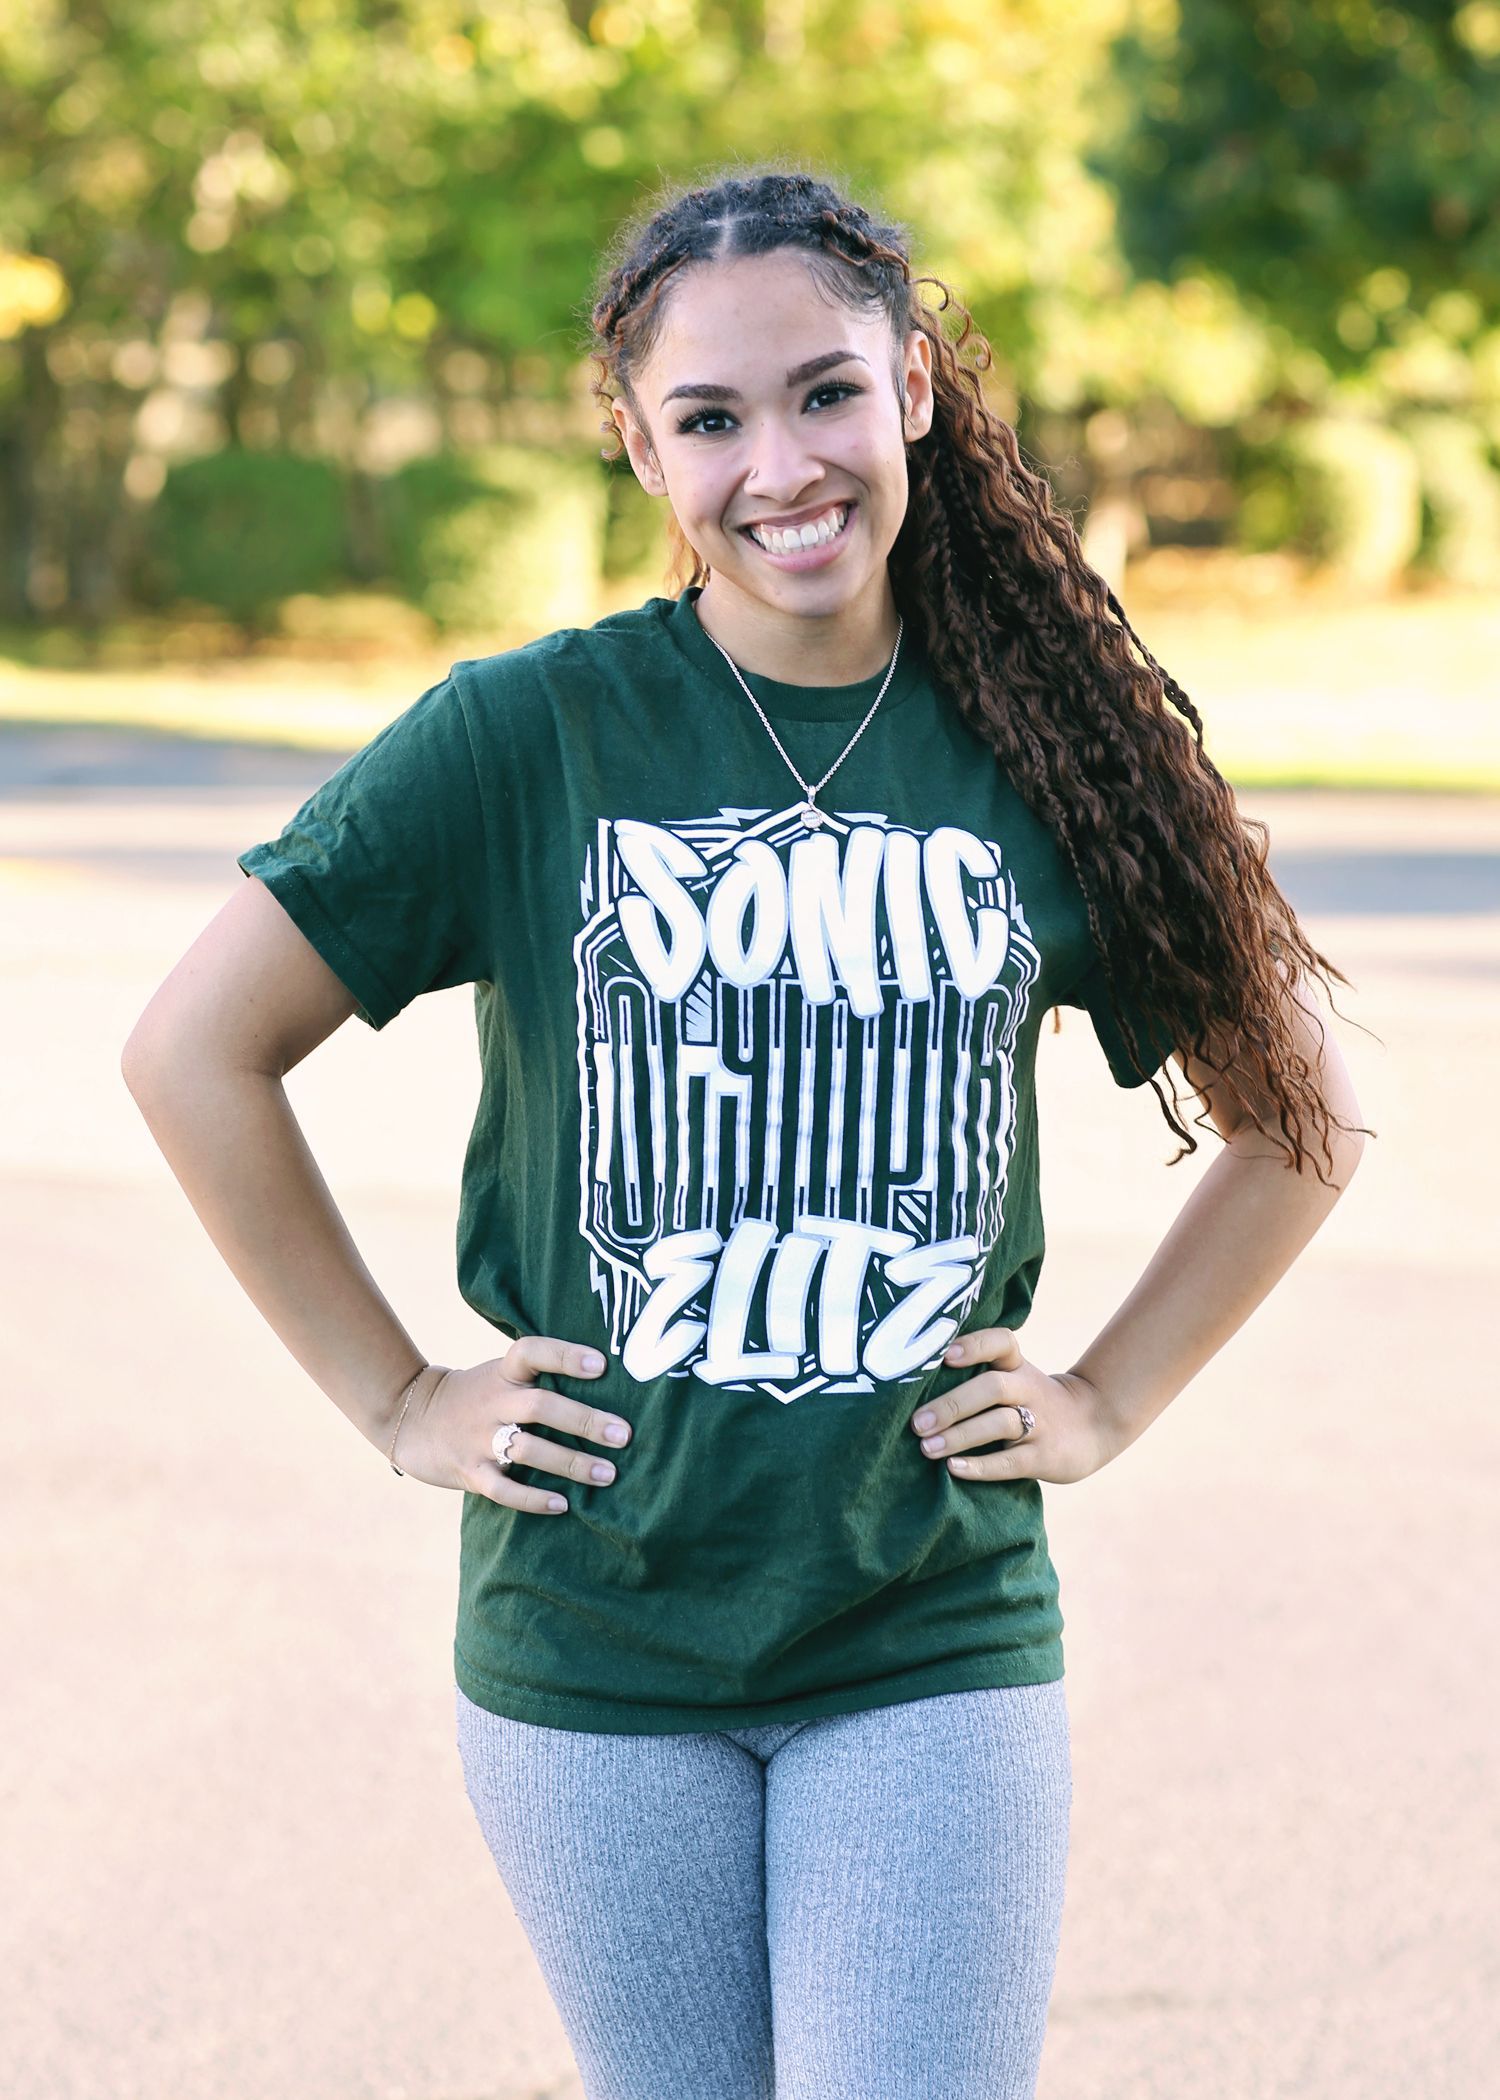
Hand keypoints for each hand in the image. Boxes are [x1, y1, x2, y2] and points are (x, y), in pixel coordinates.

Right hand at [392, 1336, 631, 1512]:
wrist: (410, 1417)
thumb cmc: (476, 1395)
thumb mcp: (500, 1374)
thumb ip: (539, 1376)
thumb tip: (609, 1381)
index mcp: (503, 1372)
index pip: (532, 1352)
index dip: (565, 1355)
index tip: (601, 1365)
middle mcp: (493, 1402)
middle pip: (541, 1406)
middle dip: (585, 1421)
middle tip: (623, 1434)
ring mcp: (478, 1439)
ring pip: (529, 1451)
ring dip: (571, 1463)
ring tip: (609, 1474)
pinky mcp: (469, 1472)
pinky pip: (503, 1490)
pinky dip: (533, 1499)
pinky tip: (563, 1504)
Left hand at [910, 1327, 1121, 1485]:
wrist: (1095, 1423)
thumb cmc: (1032, 1398)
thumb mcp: (1014, 1376)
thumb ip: (977, 1374)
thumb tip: (909, 1385)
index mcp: (1017, 1366)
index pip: (1001, 1342)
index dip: (975, 1346)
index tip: (944, 1356)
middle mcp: (1029, 1389)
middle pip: (993, 1387)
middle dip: (952, 1404)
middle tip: (917, 1422)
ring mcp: (1040, 1423)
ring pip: (1000, 1424)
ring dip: (960, 1435)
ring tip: (927, 1448)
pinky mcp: (1044, 1457)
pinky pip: (1010, 1462)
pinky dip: (981, 1466)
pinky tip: (954, 1469)